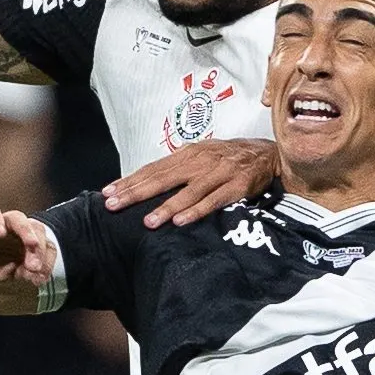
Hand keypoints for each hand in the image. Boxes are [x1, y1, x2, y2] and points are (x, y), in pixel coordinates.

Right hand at [0, 204, 52, 287]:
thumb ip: (16, 275)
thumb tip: (33, 276)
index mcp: (23, 242)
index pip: (43, 244)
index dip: (47, 260)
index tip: (42, 279)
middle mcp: (14, 229)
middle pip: (35, 230)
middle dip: (39, 249)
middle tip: (35, 268)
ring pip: (17, 217)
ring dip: (26, 231)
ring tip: (31, 245)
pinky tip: (0, 233)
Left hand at [102, 138, 277, 227]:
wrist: (267, 153)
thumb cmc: (229, 157)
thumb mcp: (201, 155)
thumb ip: (177, 167)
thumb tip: (147, 178)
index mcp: (188, 153)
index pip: (153, 168)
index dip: (130, 180)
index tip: (108, 193)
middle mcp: (200, 161)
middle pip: (162, 178)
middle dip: (136, 192)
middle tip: (114, 205)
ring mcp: (219, 173)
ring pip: (187, 192)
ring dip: (166, 207)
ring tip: (147, 222)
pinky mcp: (237, 186)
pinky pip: (213, 200)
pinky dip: (197, 210)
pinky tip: (181, 221)